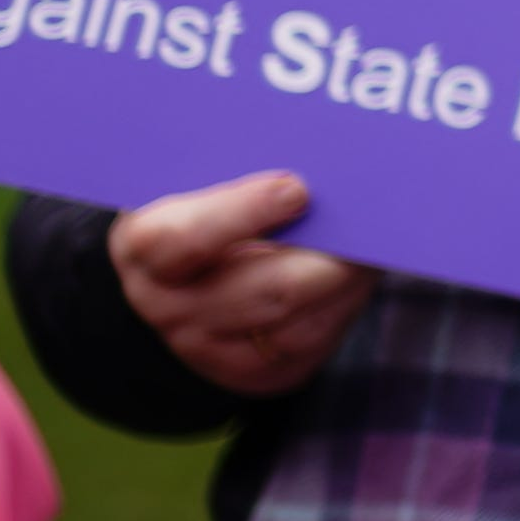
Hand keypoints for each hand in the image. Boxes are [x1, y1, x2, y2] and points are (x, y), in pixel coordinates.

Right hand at [110, 170, 376, 395]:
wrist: (194, 272)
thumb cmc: (209, 203)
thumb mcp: (202, 177)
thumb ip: (241, 164)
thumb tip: (310, 148)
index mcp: (144, 247)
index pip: (181, 238)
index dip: (243, 213)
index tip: (296, 189)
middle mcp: (165, 305)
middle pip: (260, 292)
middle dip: (324, 260)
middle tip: (367, 226)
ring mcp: (206, 348)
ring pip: (295, 324)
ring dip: (345, 283)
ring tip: (375, 246)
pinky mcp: (252, 372)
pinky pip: (310, 342)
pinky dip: (343, 306)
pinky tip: (359, 274)